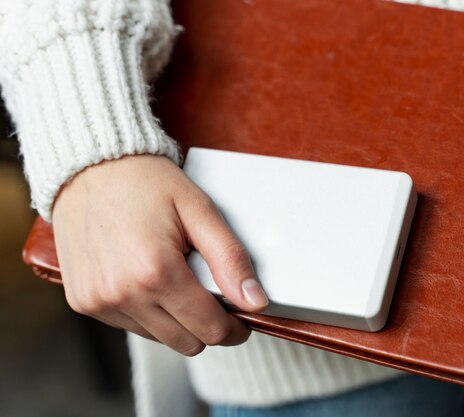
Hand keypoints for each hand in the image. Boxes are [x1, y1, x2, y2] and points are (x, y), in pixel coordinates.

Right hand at [51, 155, 267, 355]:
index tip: (242, 318)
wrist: (89, 166)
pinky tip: (148, 279)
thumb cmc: (144, 182)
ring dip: (177, 319)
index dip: (234, 328)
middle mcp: (122, 294)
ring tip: (175, 276)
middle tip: (212, 293)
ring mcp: (98, 301)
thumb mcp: (199, 210)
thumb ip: (230, 258)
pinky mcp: (82, 302)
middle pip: (187, 343)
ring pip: (160, 338)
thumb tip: (255, 301)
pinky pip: (130, 325)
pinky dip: (148, 311)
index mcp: (156, 272)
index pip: (210, 329)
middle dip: (208, 324)